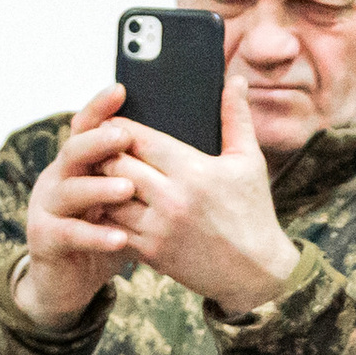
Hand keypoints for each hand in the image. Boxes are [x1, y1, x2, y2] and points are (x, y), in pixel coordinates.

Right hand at [12, 87, 146, 328]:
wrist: (71, 280)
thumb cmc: (109, 234)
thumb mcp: (132, 202)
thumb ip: (152, 174)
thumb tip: (194, 144)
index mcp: (82, 163)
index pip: (88, 127)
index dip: (101, 108)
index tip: (121, 89)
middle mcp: (60, 178)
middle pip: (74, 150)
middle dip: (98, 142)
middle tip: (124, 136)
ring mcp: (49, 208)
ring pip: (70, 190)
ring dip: (98, 188)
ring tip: (128, 188)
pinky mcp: (46, 240)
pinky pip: (69, 234)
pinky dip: (95, 235)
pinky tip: (121, 238)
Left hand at [91, 64, 301, 316]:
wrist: (258, 274)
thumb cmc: (253, 214)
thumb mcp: (250, 163)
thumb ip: (236, 118)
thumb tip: (234, 80)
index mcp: (194, 170)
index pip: (136, 137)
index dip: (117, 126)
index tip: (112, 123)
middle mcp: (173, 198)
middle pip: (114, 162)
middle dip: (104, 152)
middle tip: (100, 146)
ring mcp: (159, 227)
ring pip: (106, 194)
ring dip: (98, 183)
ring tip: (97, 174)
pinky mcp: (152, 252)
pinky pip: (112, 226)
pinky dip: (104, 213)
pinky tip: (106, 205)